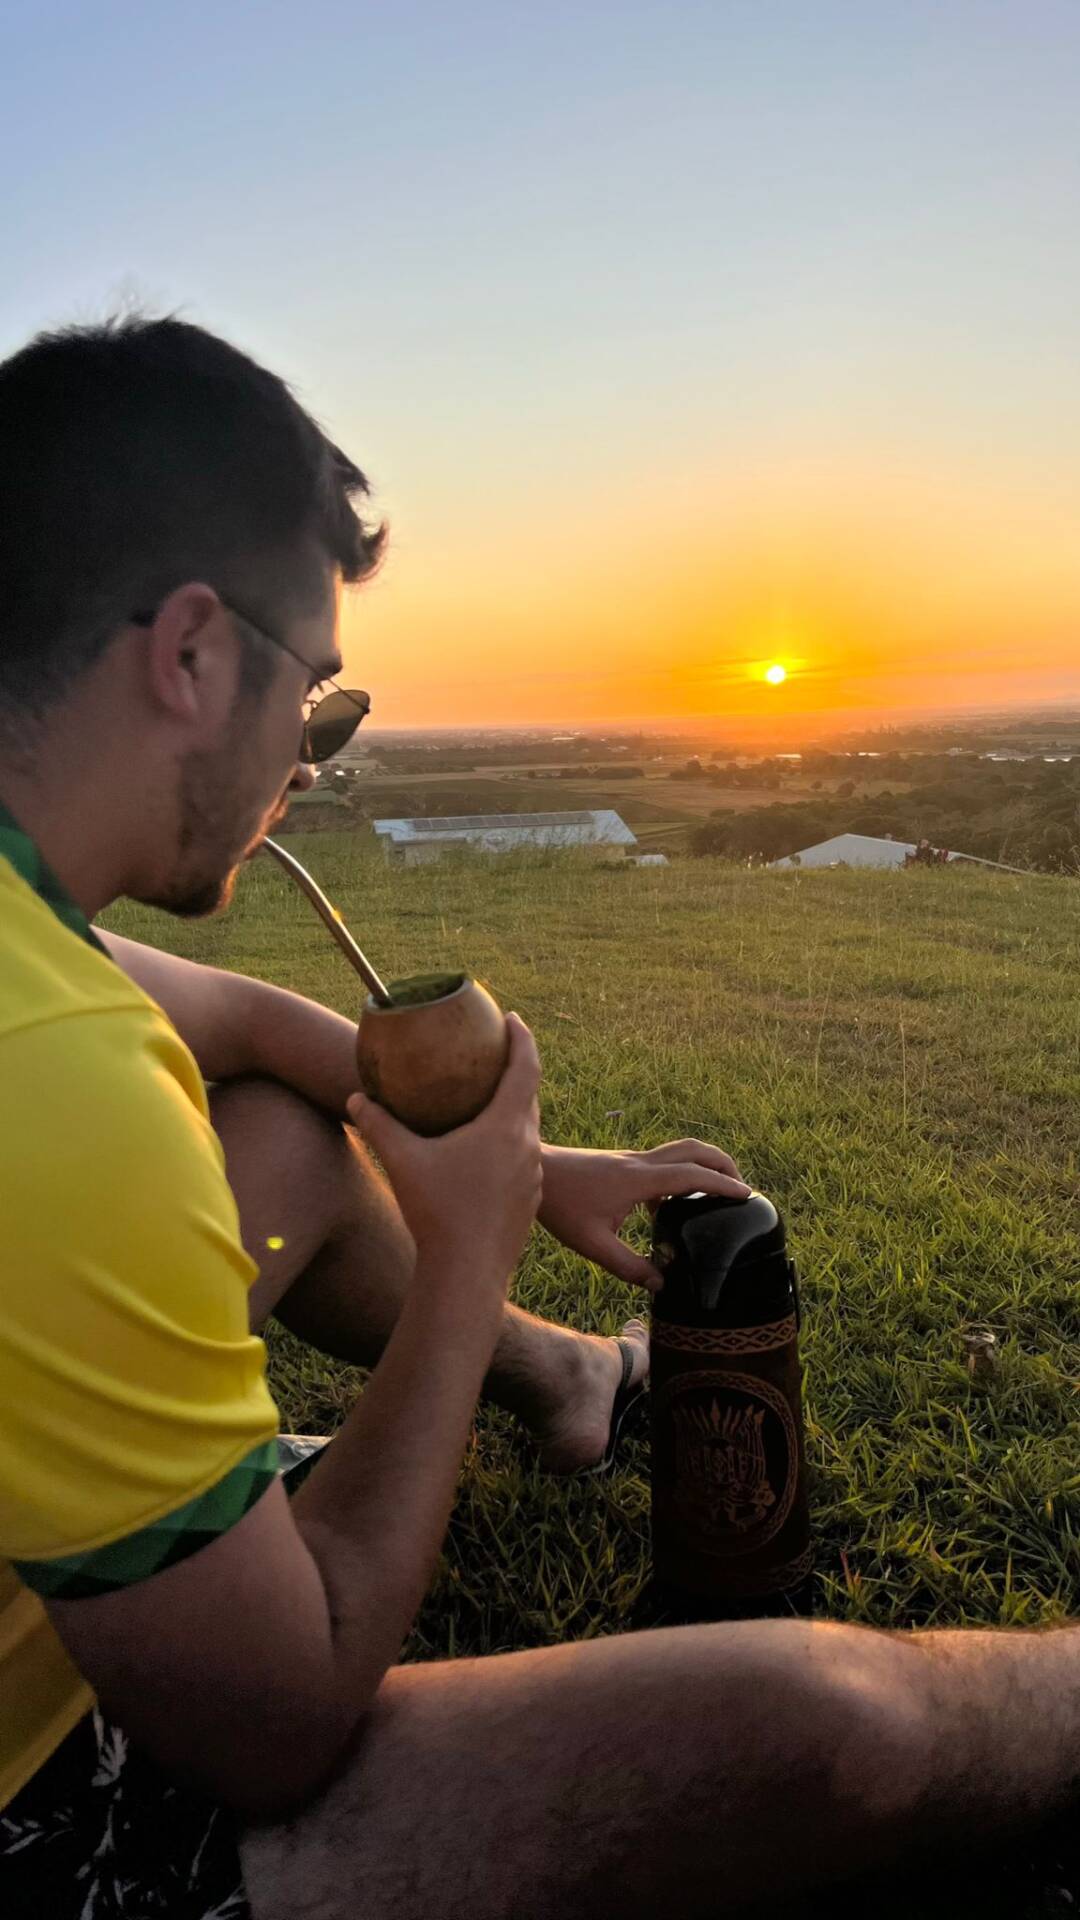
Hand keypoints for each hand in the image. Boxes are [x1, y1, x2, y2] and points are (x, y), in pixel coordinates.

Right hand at [347, 1014, 541, 1287]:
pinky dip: (508, 1144)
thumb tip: (354, 1099)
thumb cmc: (437, 1211)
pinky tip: (483, 1155)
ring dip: (513, 1110)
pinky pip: (522, 1160)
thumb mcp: (402, 1160)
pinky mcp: (527, 1202)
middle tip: (495, 1054)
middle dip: (517, 1071)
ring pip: (527, 1131)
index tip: (511, 1018)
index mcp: (507, 1126)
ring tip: (488, 1101)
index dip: (521, 1038)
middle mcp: (528, 1147)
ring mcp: (532, 1177)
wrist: (466, 1274)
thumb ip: (378, 1124)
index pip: (526, 1067)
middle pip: (530, 1096)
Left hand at [538, 1138, 749, 1289]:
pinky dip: (680, 1175)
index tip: (748, 1195)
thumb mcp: (593, 1245)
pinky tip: (671, 1208)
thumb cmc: (560, 1205)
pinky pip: (663, 1163)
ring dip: (704, 1164)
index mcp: (639, 1180)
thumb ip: (629, 1267)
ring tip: (716, 1194)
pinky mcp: (623, 1163)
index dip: (723, 1184)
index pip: (692, 1175)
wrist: (534, 1171)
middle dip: (724, 1164)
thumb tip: (661, 1285)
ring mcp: (632, 1160)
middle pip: (695, 1149)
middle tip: (741, 1189)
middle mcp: (640, 1163)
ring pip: (680, 1151)